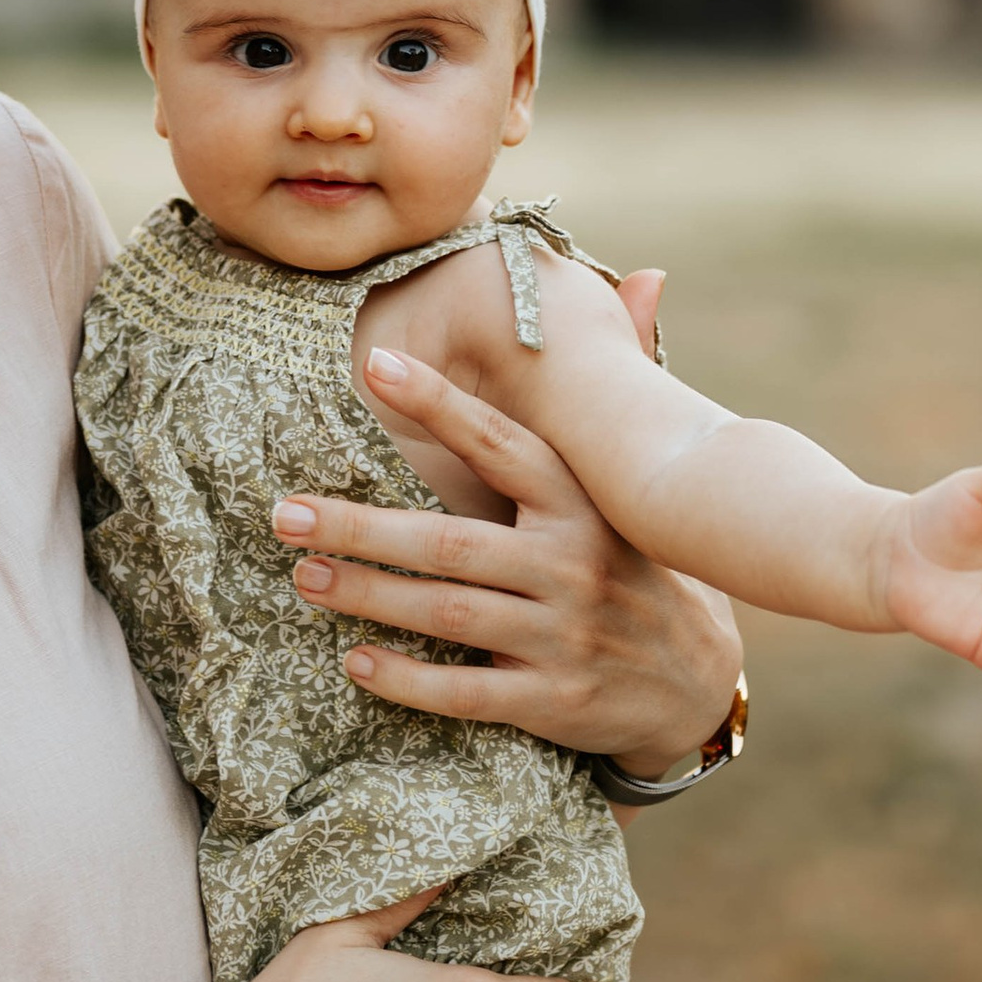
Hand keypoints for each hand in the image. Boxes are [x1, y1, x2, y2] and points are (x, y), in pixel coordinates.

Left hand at [271, 338, 738, 774]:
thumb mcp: (637, 486)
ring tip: (305, 576)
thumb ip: (625, 385)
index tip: (373, 365)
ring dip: (370, 595)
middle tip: (286, 513)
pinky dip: (408, 680)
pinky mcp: (555, 703)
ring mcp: (565, 638)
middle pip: (453, 542)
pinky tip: (356, 659)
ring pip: (450, 614)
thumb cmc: (635, 568)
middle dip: (362, 526)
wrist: (696, 683)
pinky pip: (467, 692)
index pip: (504, 445)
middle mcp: (575, 567)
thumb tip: (647, 279)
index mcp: (586, 506)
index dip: (441, 404)